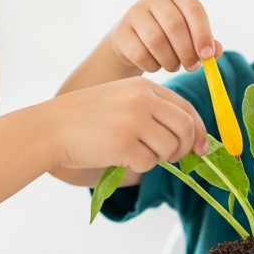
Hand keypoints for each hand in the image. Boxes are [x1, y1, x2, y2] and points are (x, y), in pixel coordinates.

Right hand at [46, 76, 207, 171]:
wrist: (52, 127)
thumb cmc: (87, 118)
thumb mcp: (123, 100)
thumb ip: (153, 112)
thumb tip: (191, 140)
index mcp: (145, 87)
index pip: (186, 108)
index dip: (199, 131)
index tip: (201, 148)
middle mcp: (142, 100)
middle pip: (185, 129)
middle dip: (184, 148)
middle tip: (172, 158)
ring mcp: (133, 121)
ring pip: (169, 148)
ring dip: (158, 158)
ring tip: (135, 153)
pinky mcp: (123, 144)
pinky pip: (149, 163)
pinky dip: (139, 166)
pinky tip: (120, 158)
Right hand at [107, 0, 222, 73]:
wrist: (132, 41)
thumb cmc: (168, 38)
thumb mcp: (189, 35)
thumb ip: (206, 42)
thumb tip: (215, 51)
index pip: (194, 9)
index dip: (203, 34)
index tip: (207, 56)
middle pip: (175, 25)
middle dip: (187, 51)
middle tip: (192, 67)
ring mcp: (135, 13)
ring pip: (156, 41)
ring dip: (170, 61)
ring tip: (174, 66)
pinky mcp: (121, 31)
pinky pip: (140, 54)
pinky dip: (153, 66)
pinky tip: (156, 65)